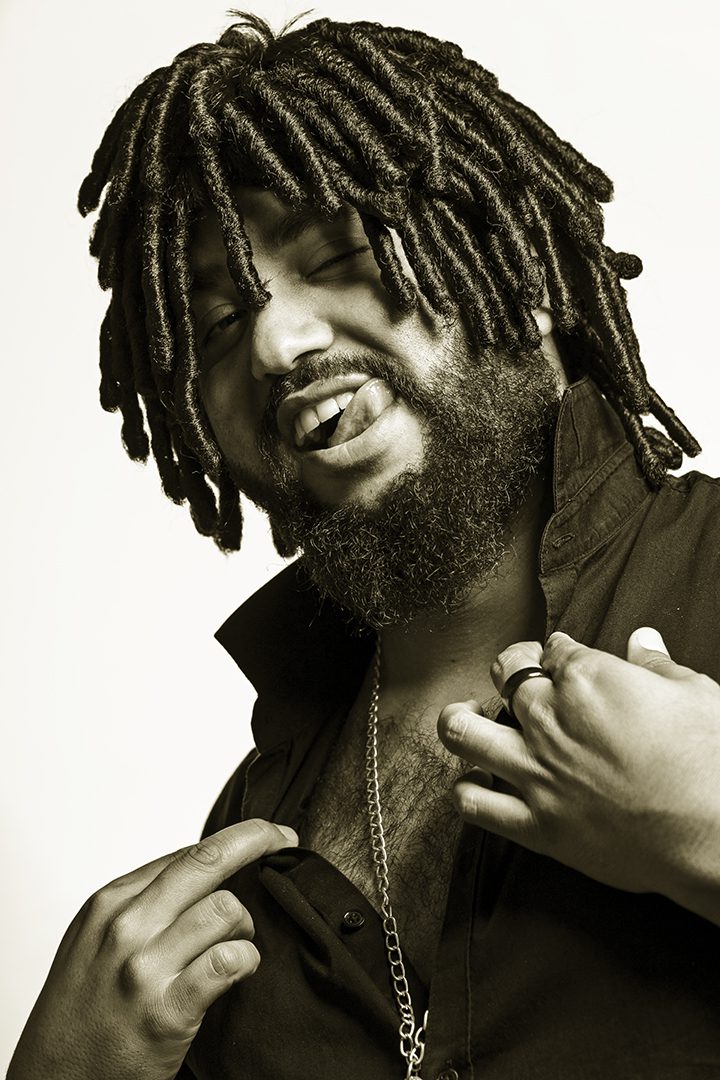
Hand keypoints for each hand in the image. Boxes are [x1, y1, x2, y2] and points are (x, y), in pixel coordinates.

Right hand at [8, 819, 297, 1079]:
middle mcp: (126, 927)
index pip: (188, 853)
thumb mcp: (95, 941)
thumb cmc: (81, 1012)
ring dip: (246, 926)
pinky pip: (228, 962)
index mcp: (110, 903)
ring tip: (238, 945)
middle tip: (285, 840)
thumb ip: (143, 904)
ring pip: (226, 910)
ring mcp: (145, 969)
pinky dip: (247, 961)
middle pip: (208, 863)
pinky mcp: (167, 1012)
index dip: (237, 838)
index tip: (268, 834)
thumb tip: (203, 869)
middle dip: (258, 841)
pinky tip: (240, 971)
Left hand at [437, 629, 719, 919]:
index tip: (563, 659)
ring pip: (464, 733)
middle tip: (518, 680)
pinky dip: (465, 791)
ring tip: (467, 717)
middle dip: (511, 671)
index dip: (558, 652)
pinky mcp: (536, 824)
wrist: (715, 835)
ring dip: (459, 719)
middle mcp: (550, 719)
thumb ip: (657, 666)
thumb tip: (642, 641)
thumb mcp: (696, 695)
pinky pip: (475, 804)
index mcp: (588, 680)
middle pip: (505, 676)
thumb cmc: (712, 762)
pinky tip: (473, 782)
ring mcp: (537, 771)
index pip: (554, 649)